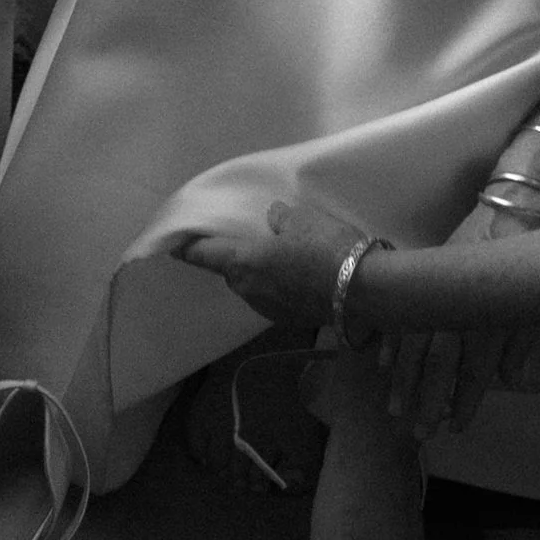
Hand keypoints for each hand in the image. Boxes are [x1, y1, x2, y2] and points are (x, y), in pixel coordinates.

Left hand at [169, 196, 361, 334]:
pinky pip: (274, 297)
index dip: (187, 248)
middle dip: (235, 258)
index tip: (174, 244)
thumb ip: (281, 219)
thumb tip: (273, 220)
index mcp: (244, 263)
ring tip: (280, 256)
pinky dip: (279, 285)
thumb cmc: (327, 247)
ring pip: (253, 286)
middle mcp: (249, 290)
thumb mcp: (304, 219)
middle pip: (231, 271)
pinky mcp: (289, 320)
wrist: (365, 292)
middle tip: (248, 240)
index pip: (203, 256)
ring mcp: (269, 310)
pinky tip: (300, 274)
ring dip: (260, 273)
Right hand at [379, 196, 539, 440]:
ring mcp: (439, 286)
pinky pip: (403, 308)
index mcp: (491, 318)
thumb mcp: (538, 305)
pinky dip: (392, 336)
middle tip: (415, 431)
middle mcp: (460, 306)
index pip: (474, 371)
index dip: (464, 400)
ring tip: (394, 406)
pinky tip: (383, 361)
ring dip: (403, 376)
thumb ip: (521, 345)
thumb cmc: (537, 257)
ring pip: (414, 339)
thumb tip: (509, 381)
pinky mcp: (428, 270)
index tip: (455, 426)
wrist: (519, 205)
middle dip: (426, 398)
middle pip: (438, 362)